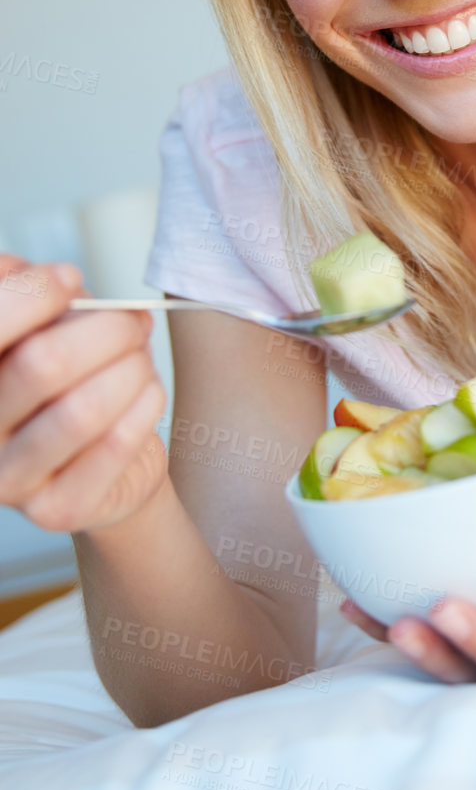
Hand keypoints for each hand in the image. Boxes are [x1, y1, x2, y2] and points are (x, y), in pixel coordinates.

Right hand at [0, 256, 168, 533]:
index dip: (35, 293)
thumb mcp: (43, 323)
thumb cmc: (69, 378)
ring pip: (82, 409)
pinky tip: (147, 393)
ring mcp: (8, 481)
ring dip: (130, 369)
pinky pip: (114, 445)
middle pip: (44, 364)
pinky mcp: (56, 510)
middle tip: (132, 323)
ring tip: (140, 360)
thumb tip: (53, 279)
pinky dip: (145, 405)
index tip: (70, 279)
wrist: (105, 464)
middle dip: (106, 330)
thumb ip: (30, 291)